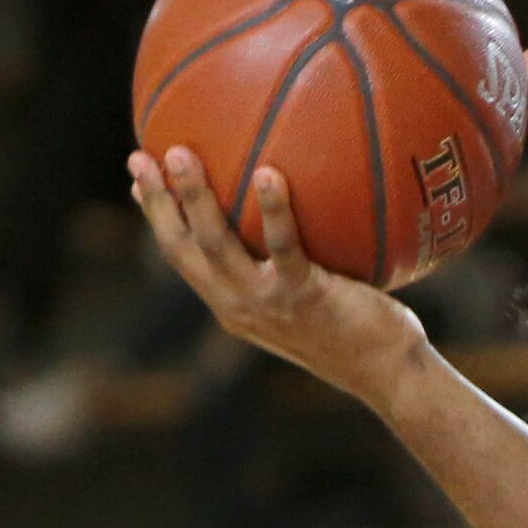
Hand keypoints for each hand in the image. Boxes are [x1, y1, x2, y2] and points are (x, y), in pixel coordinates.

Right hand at [127, 149, 425, 410]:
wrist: (389, 373)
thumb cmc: (360, 329)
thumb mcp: (311, 297)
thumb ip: (288, 262)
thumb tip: (291, 210)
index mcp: (234, 305)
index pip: (183, 257)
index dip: (157, 216)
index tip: (138, 176)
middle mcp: (240, 307)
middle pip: (182, 249)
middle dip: (158, 203)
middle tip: (140, 157)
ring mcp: (268, 303)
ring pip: (216, 245)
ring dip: (194, 199)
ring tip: (181, 154)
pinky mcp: (303, 297)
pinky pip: (282, 247)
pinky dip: (273, 210)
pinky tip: (269, 174)